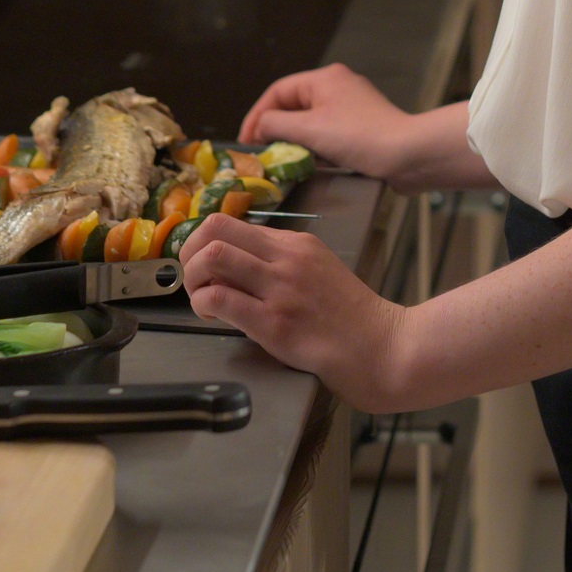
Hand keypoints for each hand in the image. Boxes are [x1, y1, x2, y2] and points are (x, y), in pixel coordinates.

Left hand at [181, 213, 420, 412]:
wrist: (382, 348)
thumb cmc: (350, 318)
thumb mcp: (319, 271)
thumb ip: (281, 263)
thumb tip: (235, 267)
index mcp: (296, 243)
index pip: (232, 223)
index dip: (205, 242)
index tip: (203, 264)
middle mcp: (286, 258)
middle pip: (214, 228)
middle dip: (189, 251)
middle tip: (193, 277)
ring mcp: (280, 288)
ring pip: (212, 256)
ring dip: (193, 277)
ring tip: (201, 297)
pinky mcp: (274, 323)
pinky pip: (220, 298)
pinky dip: (202, 303)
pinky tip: (210, 315)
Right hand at [239, 64, 413, 180]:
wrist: (409, 155)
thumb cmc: (360, 137)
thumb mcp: (311, 129)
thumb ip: (278, 125)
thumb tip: (260, 127)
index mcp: (324, 79)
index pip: (278, 91)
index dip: (257, 115)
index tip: (246, 141)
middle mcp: (337, 86)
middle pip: (294, 105)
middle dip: (276, 129)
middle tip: (262, 153)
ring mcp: (351, 107)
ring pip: (310, 121)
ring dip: (296, 140)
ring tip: (283, 160)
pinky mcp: (361, 127)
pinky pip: (327, 133)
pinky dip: (316, 146)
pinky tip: (312, 163)